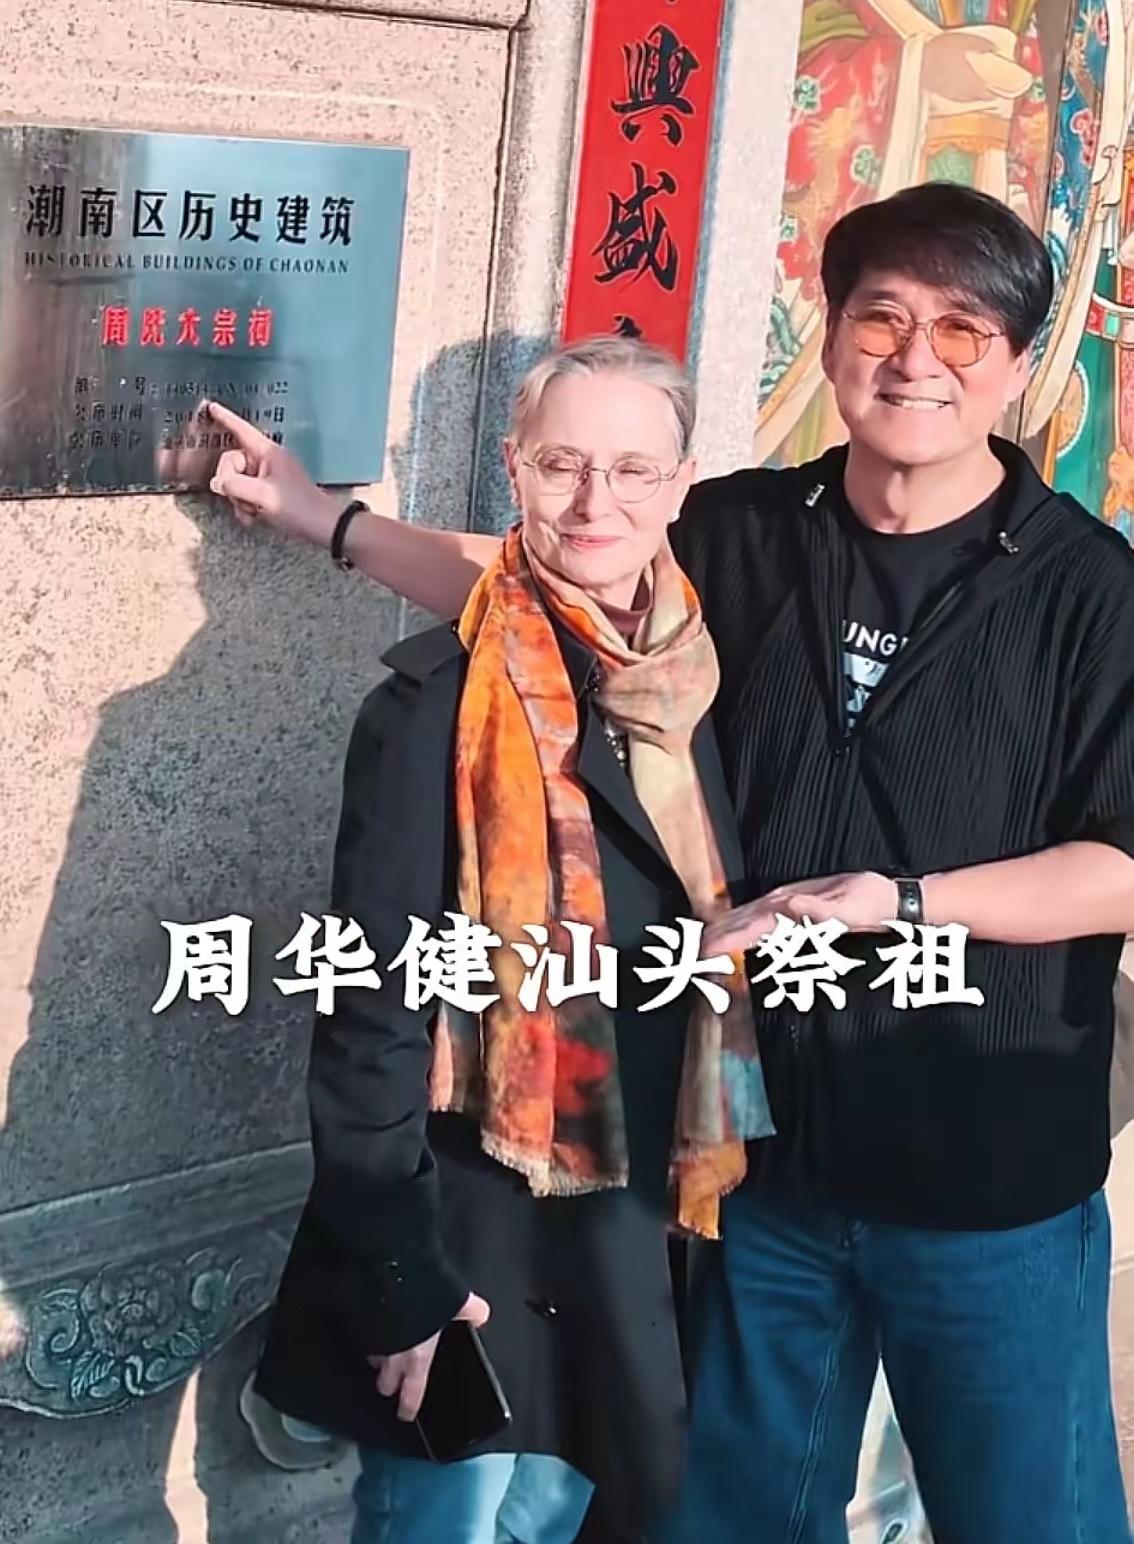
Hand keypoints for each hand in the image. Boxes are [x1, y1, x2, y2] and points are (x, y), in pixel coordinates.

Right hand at [205, 400, 341, 545]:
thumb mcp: (262, 495)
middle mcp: (267, 459)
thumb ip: (234, 485)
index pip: (242, 430)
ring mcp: (268, 475)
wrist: (322, 526)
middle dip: (231, 483)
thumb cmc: (299, 507)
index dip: (225, 418)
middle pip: (232, 461)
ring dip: (238, 499)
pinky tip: (253, 518)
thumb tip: (218, 483)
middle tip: (243, 500)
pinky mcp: (269, 490)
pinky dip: (245, 506)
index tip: (211, 406)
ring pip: (236, 480)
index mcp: (268, 452)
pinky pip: (246, 492)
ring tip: (253, 512)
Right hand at [367, 1291, 489, 1422]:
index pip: (413, 1392)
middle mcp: (392, 1355)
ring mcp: (372, 1340)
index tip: (406, 1413)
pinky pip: (366, 1336)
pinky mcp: (360, 1323)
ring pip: (373, 1358)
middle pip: (385, 1382)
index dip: (409, 1405)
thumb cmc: (426, 1296)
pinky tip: (379, 1324)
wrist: (392, 1272)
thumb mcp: (459, 1303)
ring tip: (386, 1349)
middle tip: (393, 1381)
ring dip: (379, 1357)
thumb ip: (472, 1313)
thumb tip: (480, 1316)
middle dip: (389, 1383)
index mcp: (418, 1357)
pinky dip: (372, 1334)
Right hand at [702, 872, 898, 956]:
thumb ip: (820, 910)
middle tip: (691, 953)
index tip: (706, 951)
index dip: (727, 938)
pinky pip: (760, 919)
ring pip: (748, 916)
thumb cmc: (872, 904)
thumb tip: (789, 904)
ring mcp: (789, 902)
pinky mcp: (795, 908)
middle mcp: (786, 901)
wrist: (891, 897)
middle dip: (716, 935)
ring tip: (702, 943)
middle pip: (742, 919)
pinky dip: (741, 926)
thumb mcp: (852, 909)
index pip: (752, 923)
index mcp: (794, 904)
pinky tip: (734, 932)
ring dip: (724, 930)